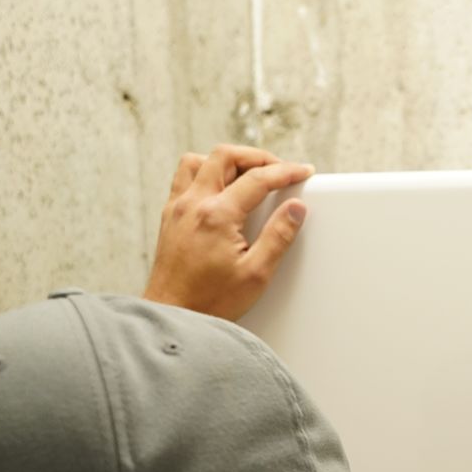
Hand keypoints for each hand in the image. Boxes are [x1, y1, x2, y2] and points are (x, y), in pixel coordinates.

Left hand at [142, 145, 313, 319]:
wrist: (174, 315)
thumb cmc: (211, 302)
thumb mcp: (256, 274)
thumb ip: (279, 236)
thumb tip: (296, 209)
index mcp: (217, 215)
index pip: (257, 179)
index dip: (285, 171)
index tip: (302, 172)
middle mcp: (193, 204)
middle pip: (225, 156)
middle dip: (256, 157)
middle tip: (277, 169)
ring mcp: (177, 208)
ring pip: (199, 161)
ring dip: (226, 161)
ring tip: (247, 175)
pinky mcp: (169, 217)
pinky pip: (184, 177)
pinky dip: (205, 173)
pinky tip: (219, 189)